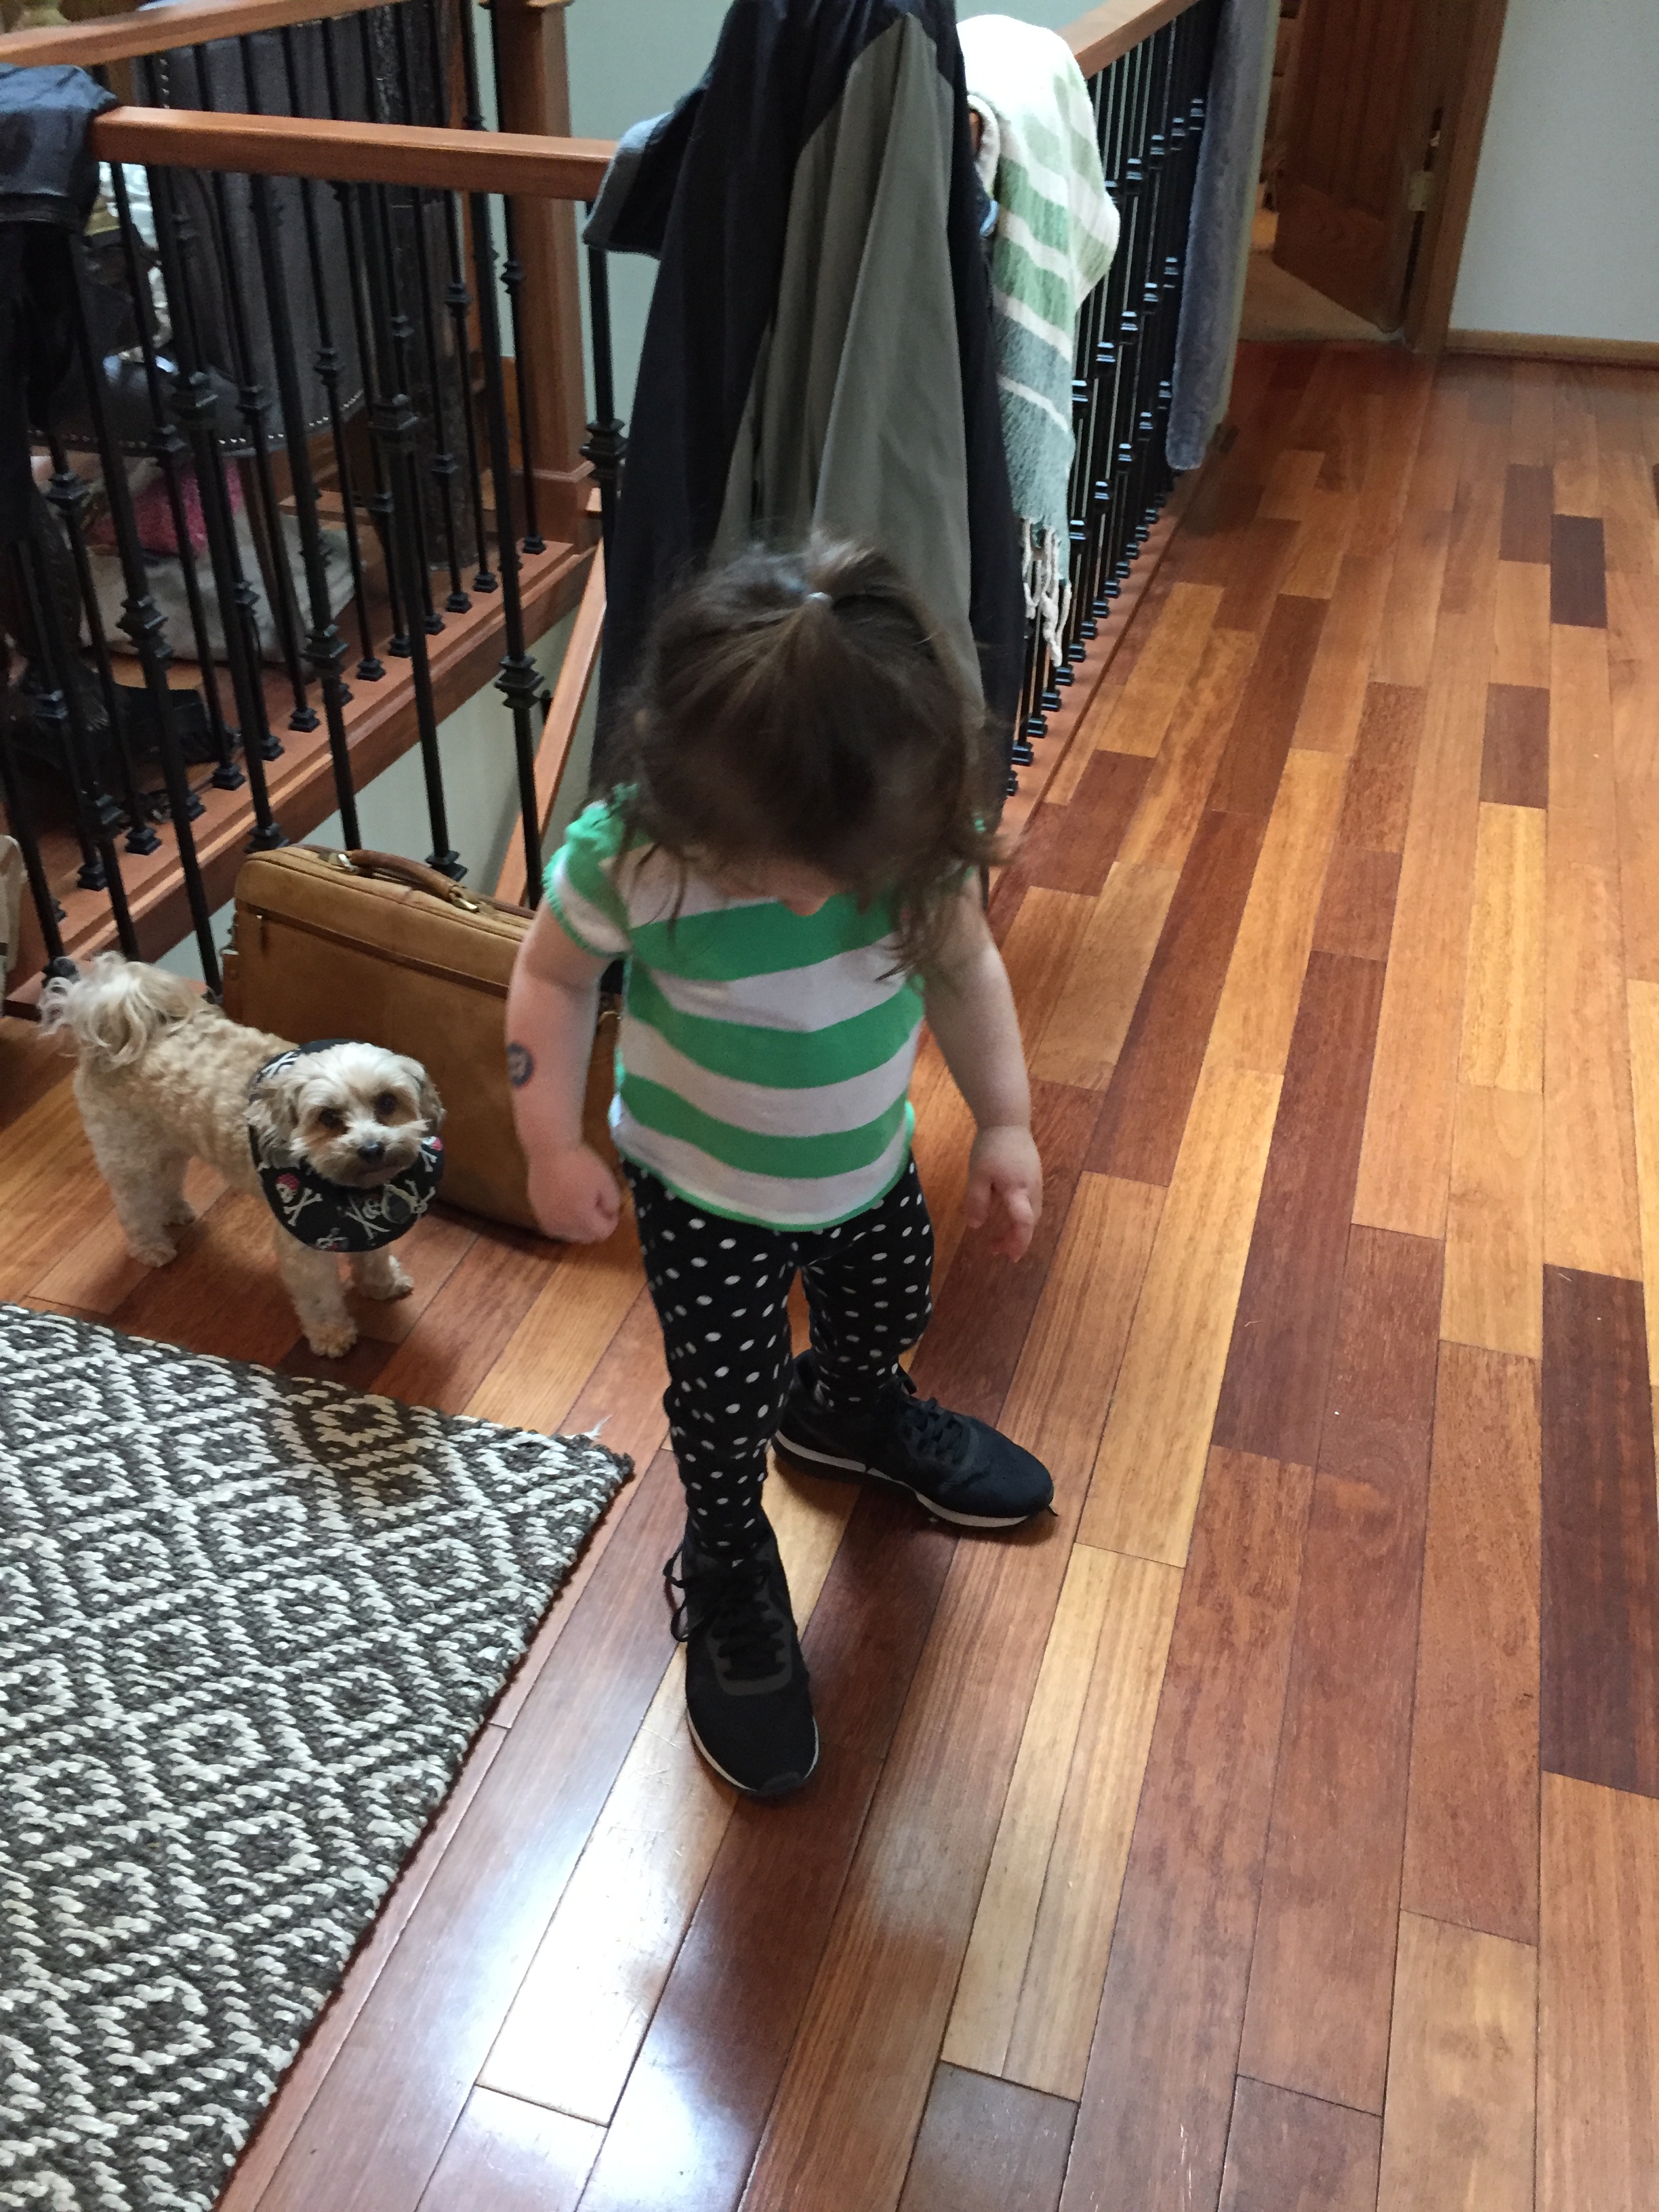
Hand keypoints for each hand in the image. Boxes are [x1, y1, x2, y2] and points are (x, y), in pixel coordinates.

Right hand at [528, 1143, 621, 1242]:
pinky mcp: (536, 1211)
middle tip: (597, 1203)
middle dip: (595, 1224)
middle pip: (585, 1236)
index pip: (602, 1233)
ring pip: (569, 1233)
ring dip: (578, 1224)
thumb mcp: (607, 1181)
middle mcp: (562, 1226)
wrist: (548, 1149)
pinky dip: (563, 1218)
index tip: (612, 1206)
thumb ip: (613, 1203)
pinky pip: (555, 1224)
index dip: (611, 1220)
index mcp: (581, 1220)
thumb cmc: (580, 1163)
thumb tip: (609, 1214)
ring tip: (581, 1202)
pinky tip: (566, 1201)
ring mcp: (546, 1220)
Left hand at [965, 1123, 1041, 1260]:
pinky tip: (1010, 1214)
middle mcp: (1032, 1189)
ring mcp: (1036, 1182)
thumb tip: (976, 1226)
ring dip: (1020, 1228)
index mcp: (1017, 1190)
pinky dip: (1023, 1215)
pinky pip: (1033, 1202)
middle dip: (1017, 1239)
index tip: (1010, 1256)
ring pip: (1033, 1212)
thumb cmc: (990, 1147)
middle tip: (998, 1249)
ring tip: (1003, 1238)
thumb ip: (977, 1201)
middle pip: (1030, 1221)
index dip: (1019, 1241)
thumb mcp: (977, 1175)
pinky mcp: (1035, 1175)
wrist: (1007, 1121)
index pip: (1023, 1222)